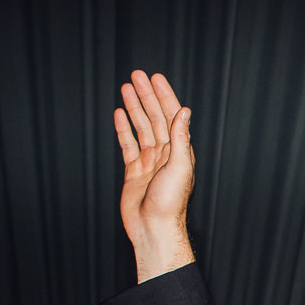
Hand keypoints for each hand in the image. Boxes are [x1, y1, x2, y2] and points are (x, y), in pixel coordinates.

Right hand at [114, 70, 197, 281]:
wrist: (153, 229)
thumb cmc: (170, 203)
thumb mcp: (179, 167)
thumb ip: (180, 138)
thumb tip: (184, 111)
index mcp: (179, 151)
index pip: (172, 116)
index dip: (164, 96)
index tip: (155, 78)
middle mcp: (165, 154)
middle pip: (155, 117)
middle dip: (146, 96)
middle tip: (137, 75)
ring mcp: (149, 162)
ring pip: (141, 127)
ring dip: (134, 108)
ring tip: (126, 88)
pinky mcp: (134, 171)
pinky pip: (128, 145)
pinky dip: (124, 129)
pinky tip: (119, 114)